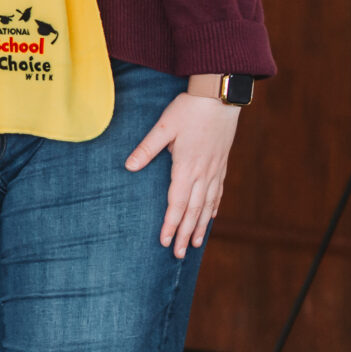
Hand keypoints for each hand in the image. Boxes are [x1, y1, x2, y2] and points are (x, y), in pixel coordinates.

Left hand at [124, 79, 241, 259]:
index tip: (165, 242)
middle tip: (178, 254)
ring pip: (207, 205)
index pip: (177, 203)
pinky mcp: (222, 164)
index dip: (171, 224)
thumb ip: (147, 148)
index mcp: (186, 167)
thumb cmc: (190, 109)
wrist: (220, 97)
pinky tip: (210, 217)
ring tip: (195, 244)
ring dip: (200, 226)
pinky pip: (217, 192)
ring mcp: (215, 170)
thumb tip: (128, 166)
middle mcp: (203, 173)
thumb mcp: (164, 126)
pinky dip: (213, 208)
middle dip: (184, 234)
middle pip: (193, 211)